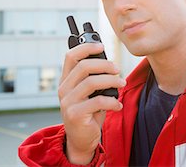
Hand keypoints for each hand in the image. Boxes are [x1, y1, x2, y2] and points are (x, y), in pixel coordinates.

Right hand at [58, 43, 125, 164]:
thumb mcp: (90, 93)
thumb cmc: (89, 112)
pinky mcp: (75, 114)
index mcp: (67, 80)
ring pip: (91, 82)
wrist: (82, 139)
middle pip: (84, 66)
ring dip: (111, 81)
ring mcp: (67, 102)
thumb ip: (94, 78)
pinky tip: (117, 105)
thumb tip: (110, 64)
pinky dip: (112, 101)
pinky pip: (98, 101)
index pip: (71, 56)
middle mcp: (64, 89)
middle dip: (105, 65)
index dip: (86, 47)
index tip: (101, 46)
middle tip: (118, 70)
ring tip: (121, 85)